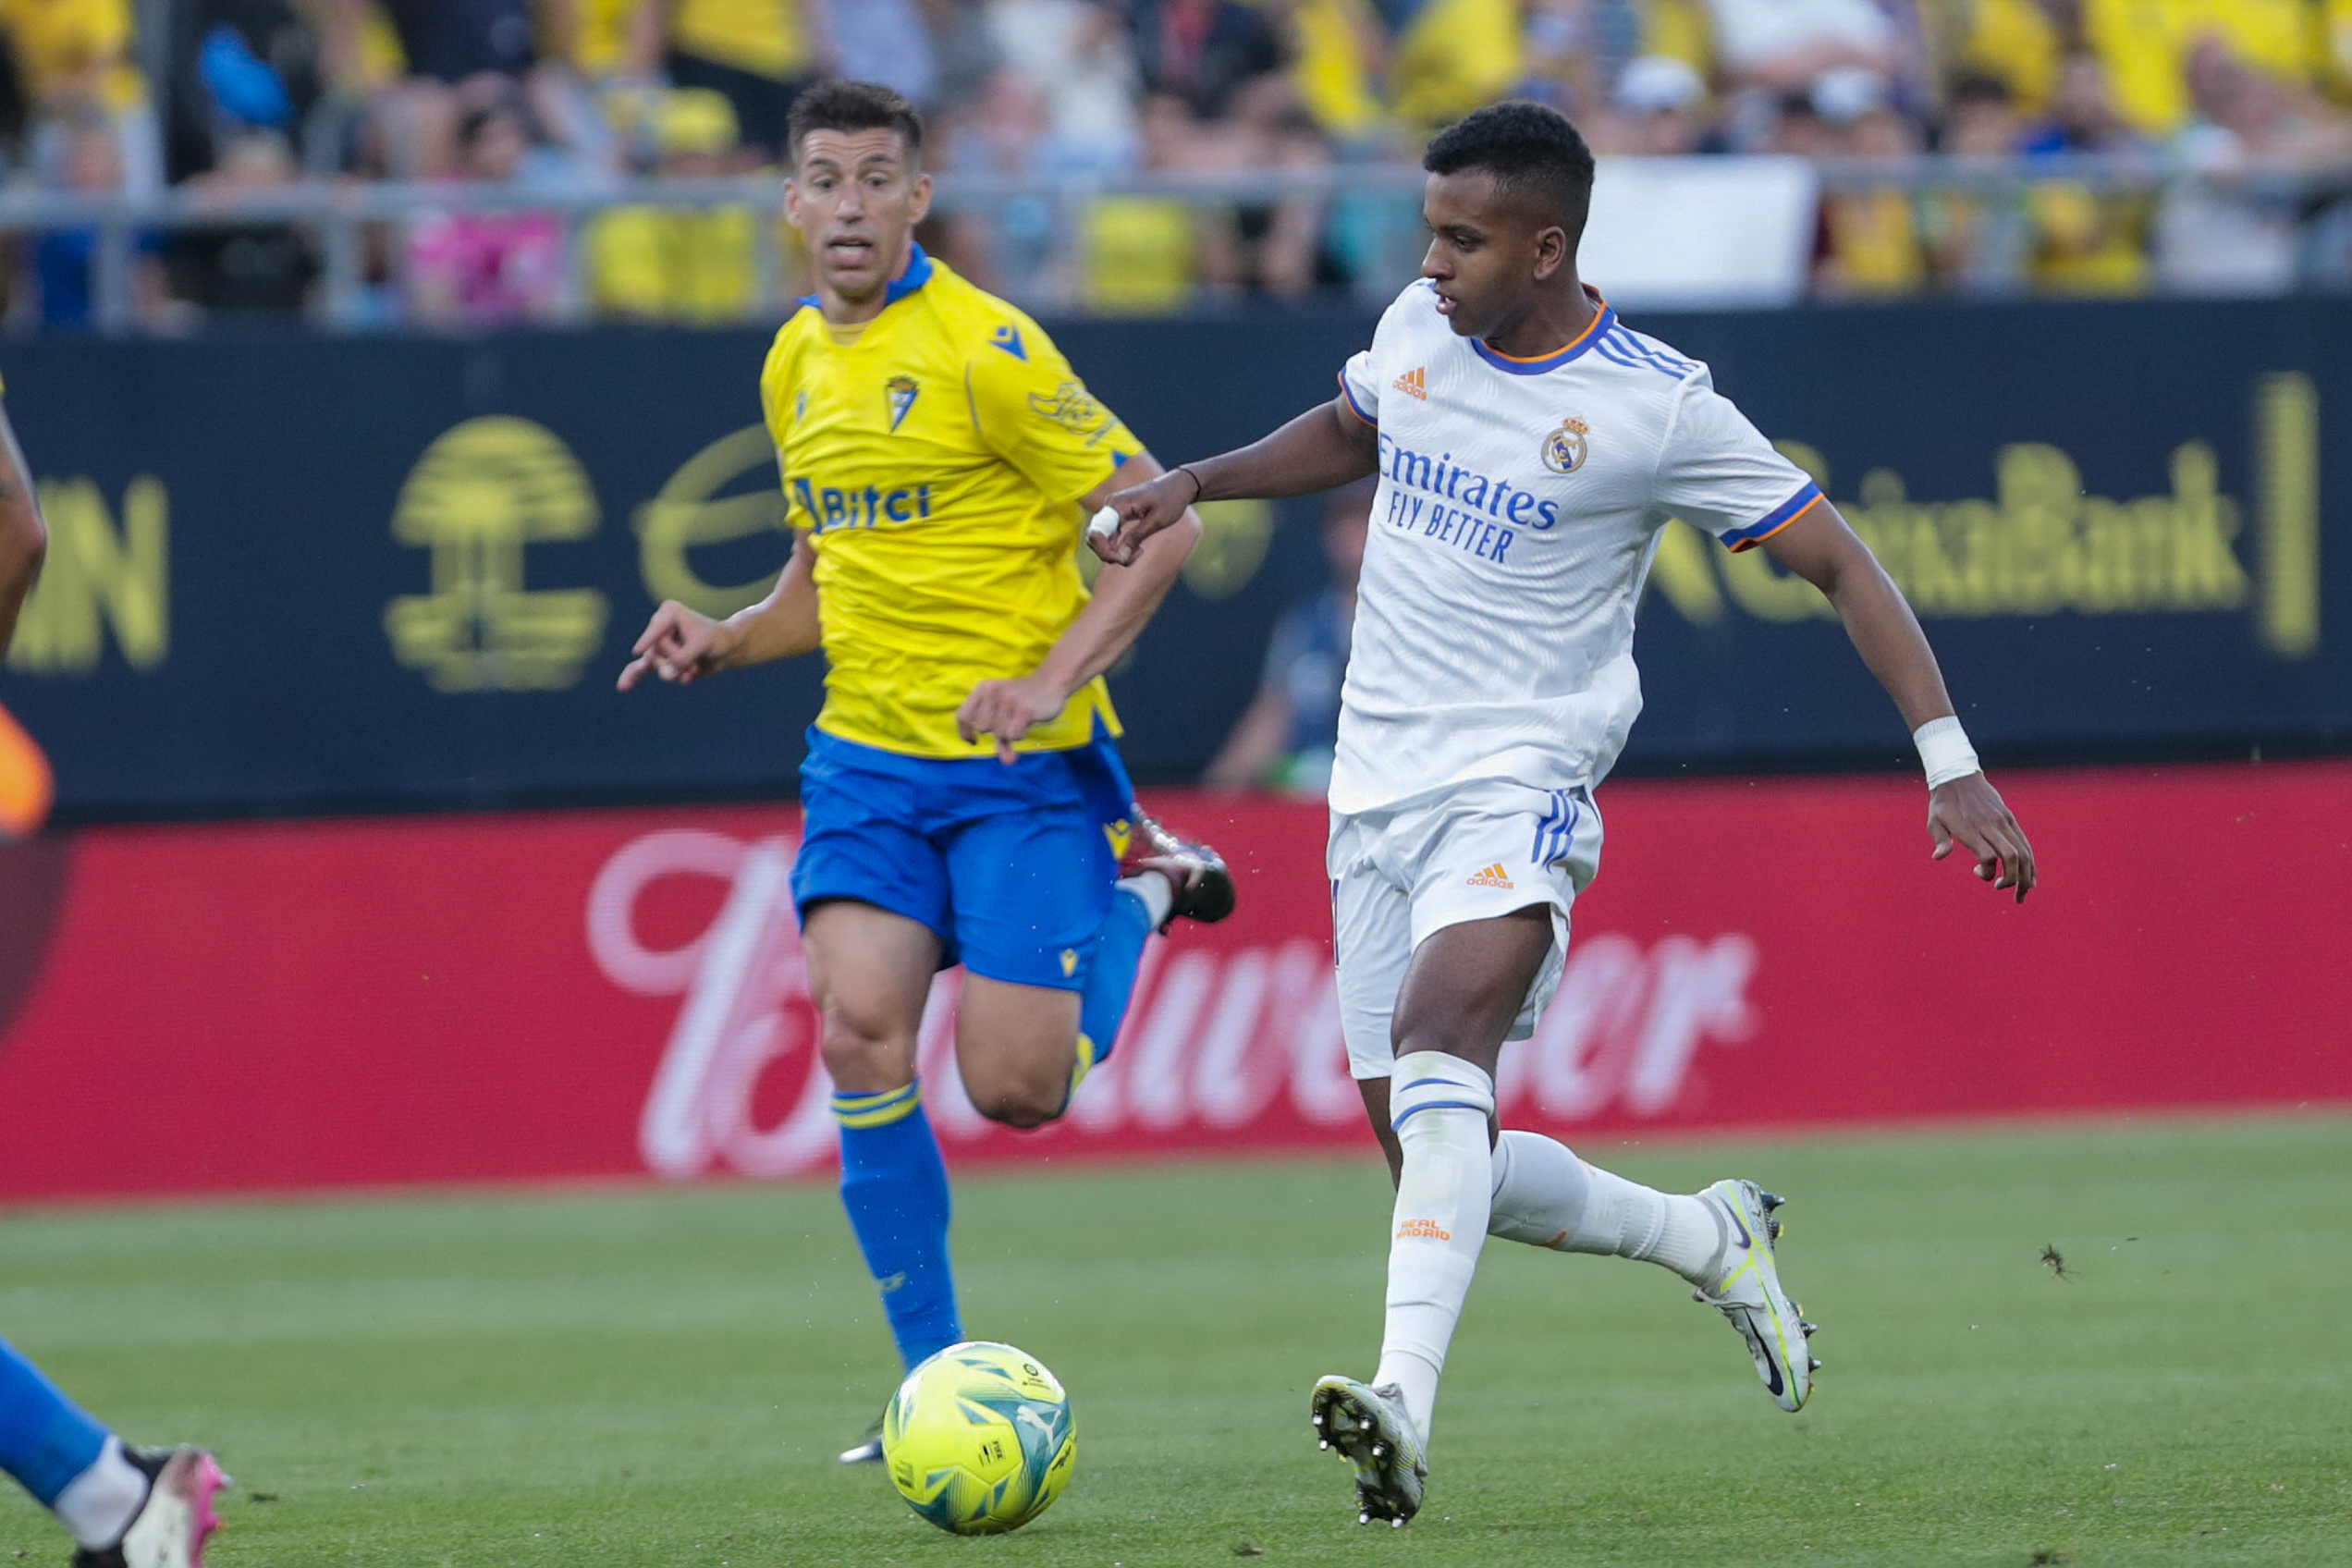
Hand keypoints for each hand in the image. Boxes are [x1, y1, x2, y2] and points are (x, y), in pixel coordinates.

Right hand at [617, 601, 735, 689]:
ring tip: (694, 668)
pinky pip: (641, 669)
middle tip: (697, 658)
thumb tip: (665, 675)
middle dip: (678, 661)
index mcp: (670, 612)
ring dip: (677, 673)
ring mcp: (657, 643)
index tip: (638, 651)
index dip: (648, 642)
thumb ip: (683, 659)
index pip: (658, 633)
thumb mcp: (702, 645)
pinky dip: (632, 677)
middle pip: (658, 651)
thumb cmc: (717, 640)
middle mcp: (659, 626)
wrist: (726, 650)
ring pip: (656, 664)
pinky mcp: (659, 660)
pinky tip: (622, 687)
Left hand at [957, 672, 1070, 762]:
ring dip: (1010, 733)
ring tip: (1020, 720)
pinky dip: (1020, 734)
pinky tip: (1026, 723)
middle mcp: (993, 691)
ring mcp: (1008, 700)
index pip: (963, 716)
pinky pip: (1013, 735)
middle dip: (995, 731)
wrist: (1051, 682)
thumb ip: (999, 732)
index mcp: (983, 689)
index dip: (965, 733)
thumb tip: (1007, 761)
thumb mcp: (1005, 709)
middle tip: (1008, 722)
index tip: (974, 741)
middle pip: (982, 728)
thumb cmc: (1024, 698)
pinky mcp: (1023, 709)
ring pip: (999, 733)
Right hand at [1089, 467, 1197, 566]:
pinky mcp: (1116, 516)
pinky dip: (1121, 548)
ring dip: (1118, 553)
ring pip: (1103, 541)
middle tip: (1136, 555)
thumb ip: (1137, 537)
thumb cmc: (1170, 500)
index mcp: (1117, 504)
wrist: (1178, 486)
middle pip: (1096, 539)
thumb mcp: (1157, 520)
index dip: (1106, 551)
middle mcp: (1109, 506)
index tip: (1126, 558)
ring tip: (1140, 551)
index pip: (1097, 533)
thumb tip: (1120, 556)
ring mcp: (1111, 511)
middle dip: (1112, 555)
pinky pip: (1110, 537)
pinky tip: (1139, 548)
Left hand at [1928, 772, 2036, 902]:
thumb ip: (1940, 839)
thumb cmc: (1943, 803)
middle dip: (2015, 880)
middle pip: (2012, 857)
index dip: (1988, 871)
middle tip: (2010, 895)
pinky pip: (2025, 843)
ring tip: (2023, 894)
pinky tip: (2030, 877)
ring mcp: (2003, 822)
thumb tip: (1938, 857)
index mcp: (1972, 829)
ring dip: (2027, 875)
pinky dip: (2030, 862)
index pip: (1988, 856)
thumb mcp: (1934, 820)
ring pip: (2024, 852)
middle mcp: (1991, 826)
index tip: (1976, 871)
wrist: (1958, 776)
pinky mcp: (2010, 819)